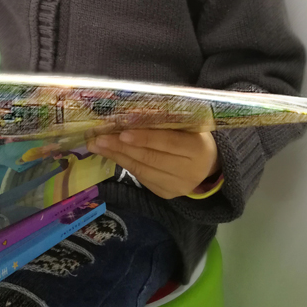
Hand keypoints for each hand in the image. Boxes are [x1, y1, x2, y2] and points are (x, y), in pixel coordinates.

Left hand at [86, 129, 220, 199]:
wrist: (208, 164)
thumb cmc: (193, 136)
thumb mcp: (187, 125)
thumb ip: (165, 121)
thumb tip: (130, 113)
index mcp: (197, 148)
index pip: (167, 142)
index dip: (145, 137)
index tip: (122, 132)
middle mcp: (189, 171)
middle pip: (150, 158)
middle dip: (122, 147)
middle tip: (100, 138)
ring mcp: (177, 186)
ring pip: (142, 170)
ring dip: (117, 156)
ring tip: (98, 145)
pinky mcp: (166, 194)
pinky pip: (141, 178)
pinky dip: (125, 164)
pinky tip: (111, 154)